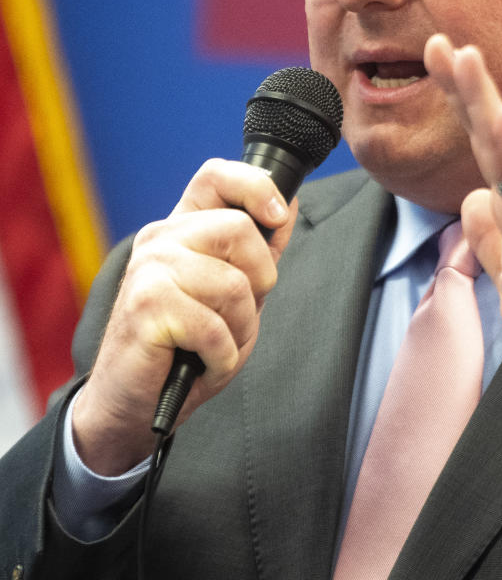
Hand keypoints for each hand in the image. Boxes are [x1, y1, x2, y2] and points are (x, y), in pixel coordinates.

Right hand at [72, 159, 296, 473]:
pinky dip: (222, 358)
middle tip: (236, 314)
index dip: (255, 186)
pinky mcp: (147, 305)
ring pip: (234, 284)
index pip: (216, 175)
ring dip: (239, 330)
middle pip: (239, 230)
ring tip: (214, 346)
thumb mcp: (235, 292)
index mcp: (182, 229)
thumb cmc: (187, 347)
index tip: (277, 215)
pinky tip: (202, 365)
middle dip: (259, 280)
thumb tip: (287, 204)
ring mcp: (150, 269)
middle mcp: (161, 240)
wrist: (136, 403)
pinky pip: (216, 327)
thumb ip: (259, 250)